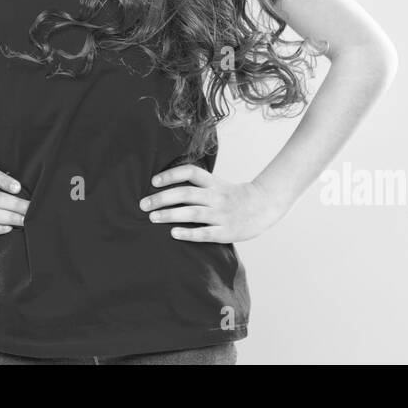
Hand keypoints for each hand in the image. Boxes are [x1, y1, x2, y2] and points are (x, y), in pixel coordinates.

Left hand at [139, 165, 286, 243]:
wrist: (265, 206)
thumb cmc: (234, 197)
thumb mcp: (218, 184)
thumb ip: (198, 185)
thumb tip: (166, 186)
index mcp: (214, 183)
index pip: (190, 173)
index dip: (171, 174)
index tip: (153, 181)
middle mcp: (217, 196)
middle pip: (186, 193)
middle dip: (162, 198)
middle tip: (143, 204)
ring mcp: (222, 214)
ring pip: (193, 213)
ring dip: (170, 215)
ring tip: (152, 218)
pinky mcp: (227, 232)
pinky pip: (205, 233)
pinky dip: (189, 233)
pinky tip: (173, 234)